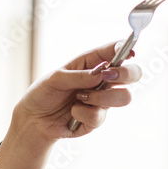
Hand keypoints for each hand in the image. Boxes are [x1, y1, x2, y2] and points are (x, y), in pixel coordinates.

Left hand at [15, 40, 141, 140]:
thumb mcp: (55, 79)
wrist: (34, 120)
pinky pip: (99, 116)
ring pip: (123, 97)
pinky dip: (82, 113)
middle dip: (126, 74)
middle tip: (109, 77)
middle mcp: (102, 80)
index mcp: (92, 63)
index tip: (129, 52)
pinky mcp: (97, 119)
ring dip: (100, 97)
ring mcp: (102, 100)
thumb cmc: (44, 92)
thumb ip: (79, 76)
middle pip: (133, 74)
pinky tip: (71, 112)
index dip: (126, 49)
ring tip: (80, 97)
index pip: (116, 51)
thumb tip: (102, 74)